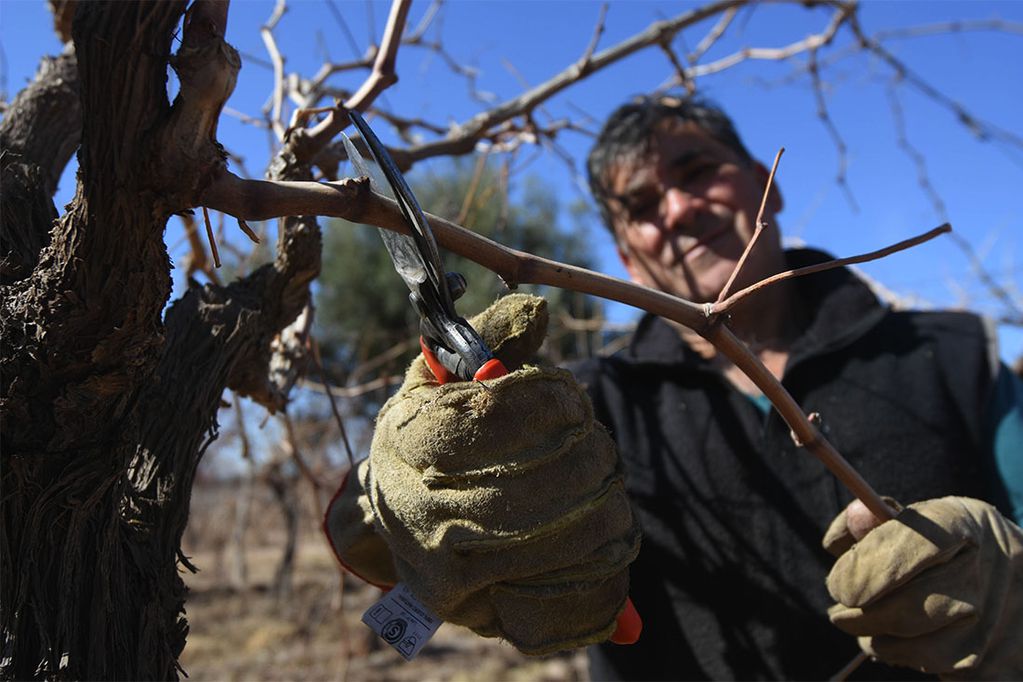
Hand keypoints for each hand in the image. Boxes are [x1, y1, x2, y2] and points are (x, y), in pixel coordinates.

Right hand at [325, 294, 640, 654]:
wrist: (392, 523)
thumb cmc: (428, 439)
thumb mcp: (440, 379)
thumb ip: (488, 338)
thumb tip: (536, 309)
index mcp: (407, 440)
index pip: (490, 413)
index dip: (547, 400)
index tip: (570, 397)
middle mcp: (418, 508)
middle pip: (539, 476)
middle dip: (588, 452)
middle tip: (597, 443)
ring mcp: (447, 566)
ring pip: (562, 534)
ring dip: (605, 503)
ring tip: (606, 483)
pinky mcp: (477, 608)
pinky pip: (562, 590)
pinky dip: (601, 561)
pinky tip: (608, 533)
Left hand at [824, 496, 1022, 678]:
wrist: (1016, 584)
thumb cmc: (952, 546)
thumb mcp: (923, 517)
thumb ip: (876, 519)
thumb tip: (847, 524)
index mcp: (962, 524)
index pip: (908, 546)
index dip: (864, 569)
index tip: (838, 585)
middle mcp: (983, 576)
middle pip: (901, 607)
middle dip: (855, 613)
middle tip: (838, 611)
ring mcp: (991, 624)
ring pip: (907, 644)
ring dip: (872, 637)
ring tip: (865, 622)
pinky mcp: (993, 664)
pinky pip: (926, 665)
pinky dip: (899, 654)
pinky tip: (897, 639)